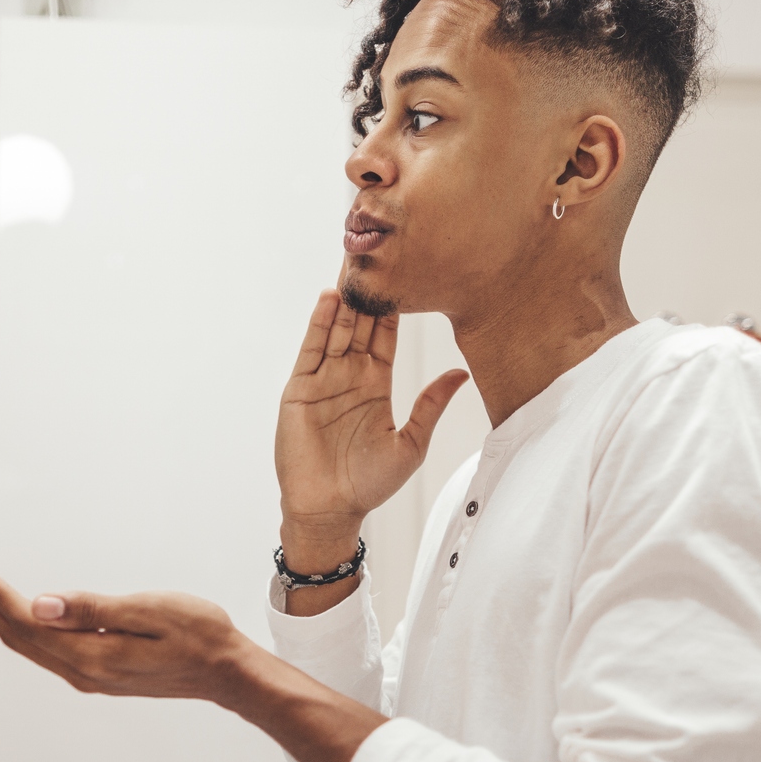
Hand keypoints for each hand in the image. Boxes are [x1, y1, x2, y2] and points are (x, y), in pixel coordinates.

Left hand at [0, 559, 253, 702]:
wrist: (226, 672)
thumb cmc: (198, 635)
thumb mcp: (148, 611)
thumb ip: (91, 609)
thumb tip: (40, 605)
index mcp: (92, 656)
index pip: (26, 625)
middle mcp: (84, 673)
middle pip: (21, 640)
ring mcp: (91, 677)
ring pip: (33, 648)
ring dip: (6, 617)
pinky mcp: (100, 674)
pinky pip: (50, 651)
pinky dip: (29, 629)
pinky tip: (26, 613)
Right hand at [275, 290, 467, 561]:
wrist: (330, 509)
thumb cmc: (368, 483)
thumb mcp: (411, 443)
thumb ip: (431, 405)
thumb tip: (460, 373)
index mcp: (376, 384)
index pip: (385, 335)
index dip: (394, 306)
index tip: (406, 273)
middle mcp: (349, 375)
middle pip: (359, 323)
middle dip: (367, 291)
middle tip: (375, 252)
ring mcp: (323, 379)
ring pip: (336, 330)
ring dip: (344, 298)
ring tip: (353, 265)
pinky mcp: (300, 388)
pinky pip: (312, 349)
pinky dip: (319, 324)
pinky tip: (328, 300)